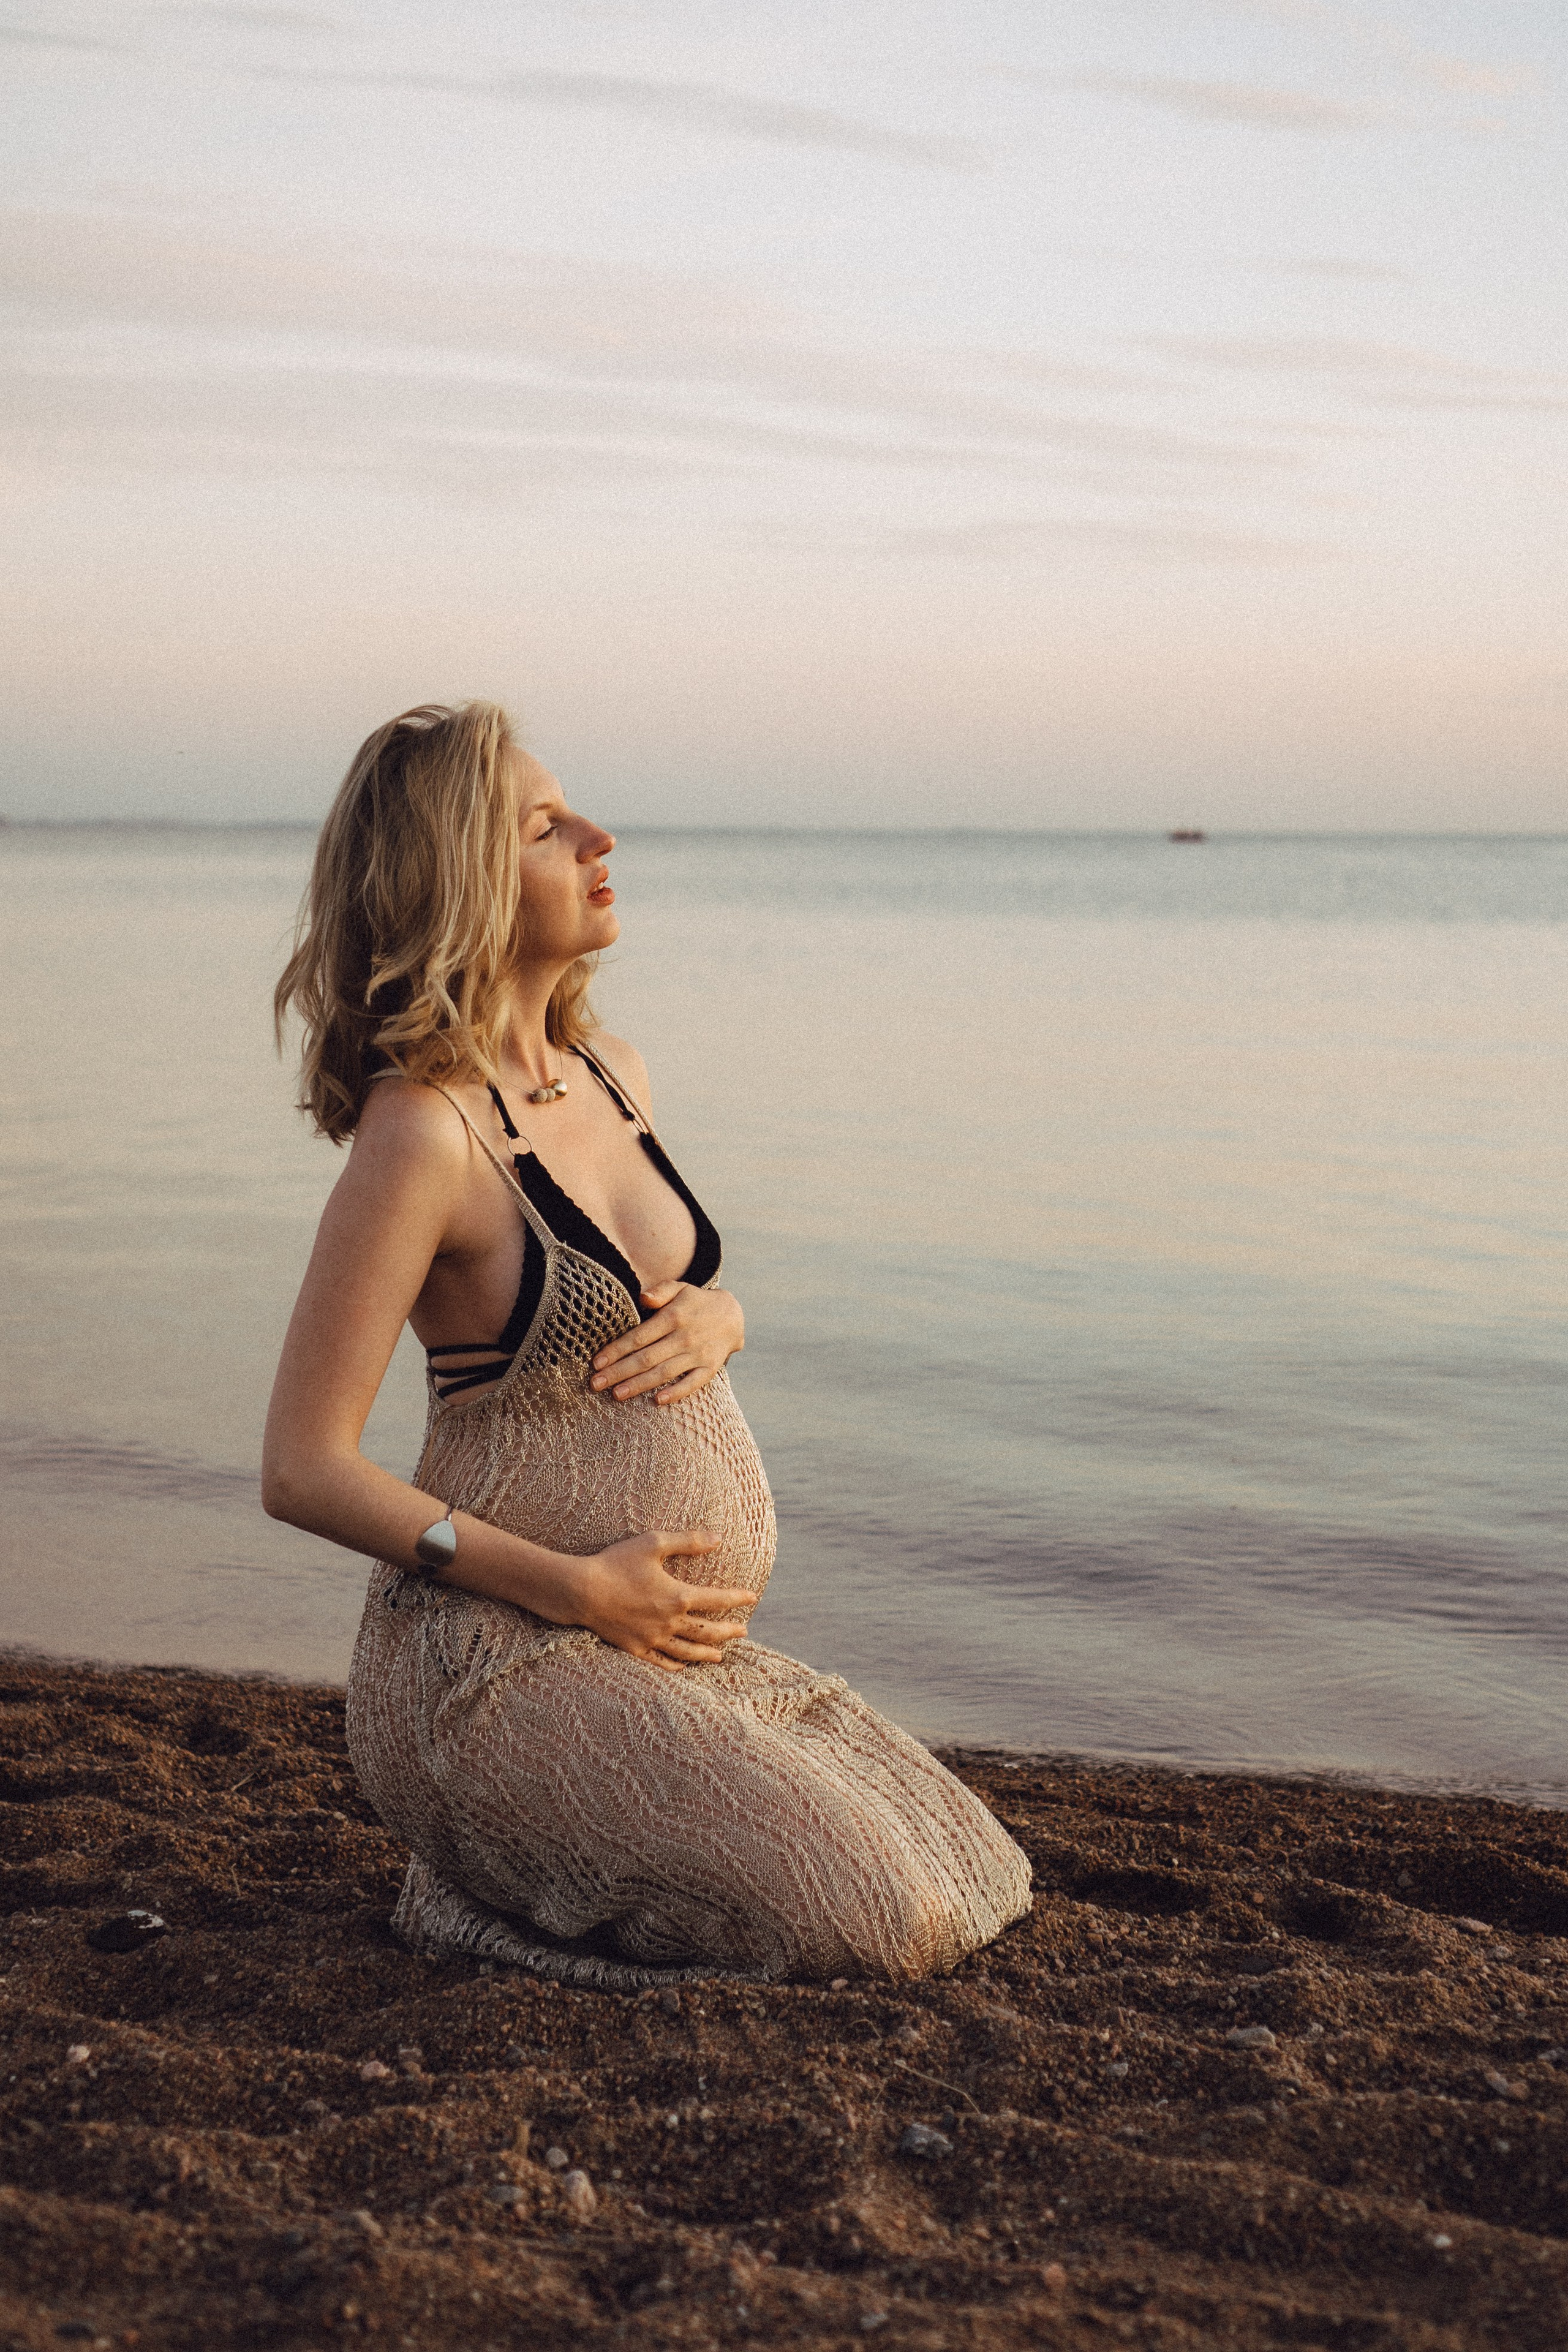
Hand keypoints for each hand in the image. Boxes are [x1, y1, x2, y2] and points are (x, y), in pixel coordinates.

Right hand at [569, 1530, 752, 1672]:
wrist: (581, 1591)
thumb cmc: (616, 1563)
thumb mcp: (654, 1544)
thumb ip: (688, 1541)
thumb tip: (718, 1538)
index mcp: (678, 1596)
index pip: (717, 1600)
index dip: (737, 1598)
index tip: (752, 1597)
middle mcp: (669, 1622)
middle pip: (707, 1631)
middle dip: (728, 1631)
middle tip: (743, 1631)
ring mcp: (652, 1639)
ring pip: (688, 1650)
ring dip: (707, 1653)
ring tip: (721, 1655)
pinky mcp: (635, 1649)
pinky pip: (661, 1662)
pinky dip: (676, 1665)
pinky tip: (683, 1666)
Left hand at [590, 1282, 744, 1405]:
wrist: (733, 1315)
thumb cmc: (695, 1302)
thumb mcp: (679, 1288)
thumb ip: (660, 1291)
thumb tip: (643, 1297)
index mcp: (674, 1317)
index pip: (639, 1337)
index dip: (616, 1350)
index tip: (596, 1362)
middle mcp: (685, 1337)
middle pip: (646, 1358)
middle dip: (619, 1372)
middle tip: (595, 1384)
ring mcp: (698, 1354)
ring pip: (664, 1373)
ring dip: (639, 1385)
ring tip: (616, 1394)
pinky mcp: (710, 1367)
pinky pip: (692, 1383)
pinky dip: (676, 1392)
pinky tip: (657, 1401)